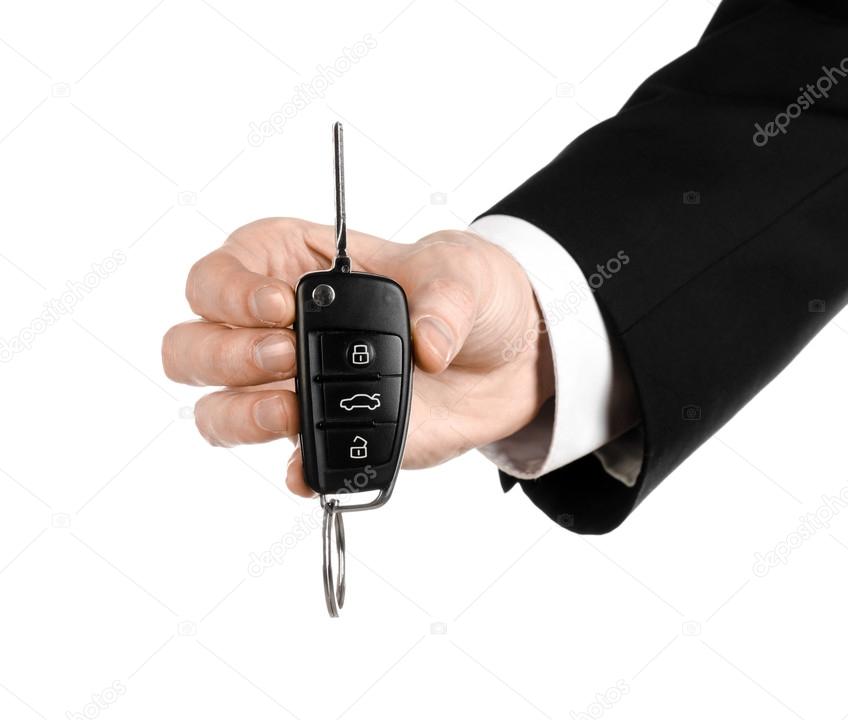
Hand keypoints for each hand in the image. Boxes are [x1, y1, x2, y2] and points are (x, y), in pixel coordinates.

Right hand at [162, 218, 552, 495]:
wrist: (508, 356)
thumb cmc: (468, 294)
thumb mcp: (464, 276)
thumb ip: (445, 303)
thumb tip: (428, 347)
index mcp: (293, 267)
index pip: (217, 275)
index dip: (230, 291)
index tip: (280, 306)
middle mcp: (278, 329)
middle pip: (193, 345)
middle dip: (225, 354)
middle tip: (285, 354)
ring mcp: (296, 387)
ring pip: (218, 407)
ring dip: (240, 413)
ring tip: (291, 409)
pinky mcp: (328, 434)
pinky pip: (289, 460)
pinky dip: (296, 468)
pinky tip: (312, 467)